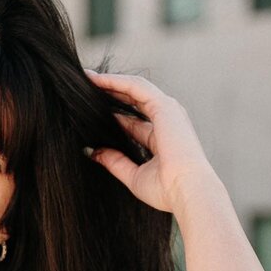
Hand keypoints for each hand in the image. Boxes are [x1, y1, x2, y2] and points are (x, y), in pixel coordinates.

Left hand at [82, 68, 220, 215]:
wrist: (185, 192)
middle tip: (84, 87)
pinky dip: (116, 81)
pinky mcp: (165, 106)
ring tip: (86, 78)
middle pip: (132, 100)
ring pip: (134, 89)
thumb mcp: (133, 175)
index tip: (87, 112)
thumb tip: (94, 153)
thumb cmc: (166, 190)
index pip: (131, 121)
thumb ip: (114, 162)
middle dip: (109, 92)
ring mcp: (168, 111)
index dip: (110, 115)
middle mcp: (166, 121)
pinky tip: (96, 80)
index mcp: (161, 138)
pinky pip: (136, 87)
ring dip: (110, 82)